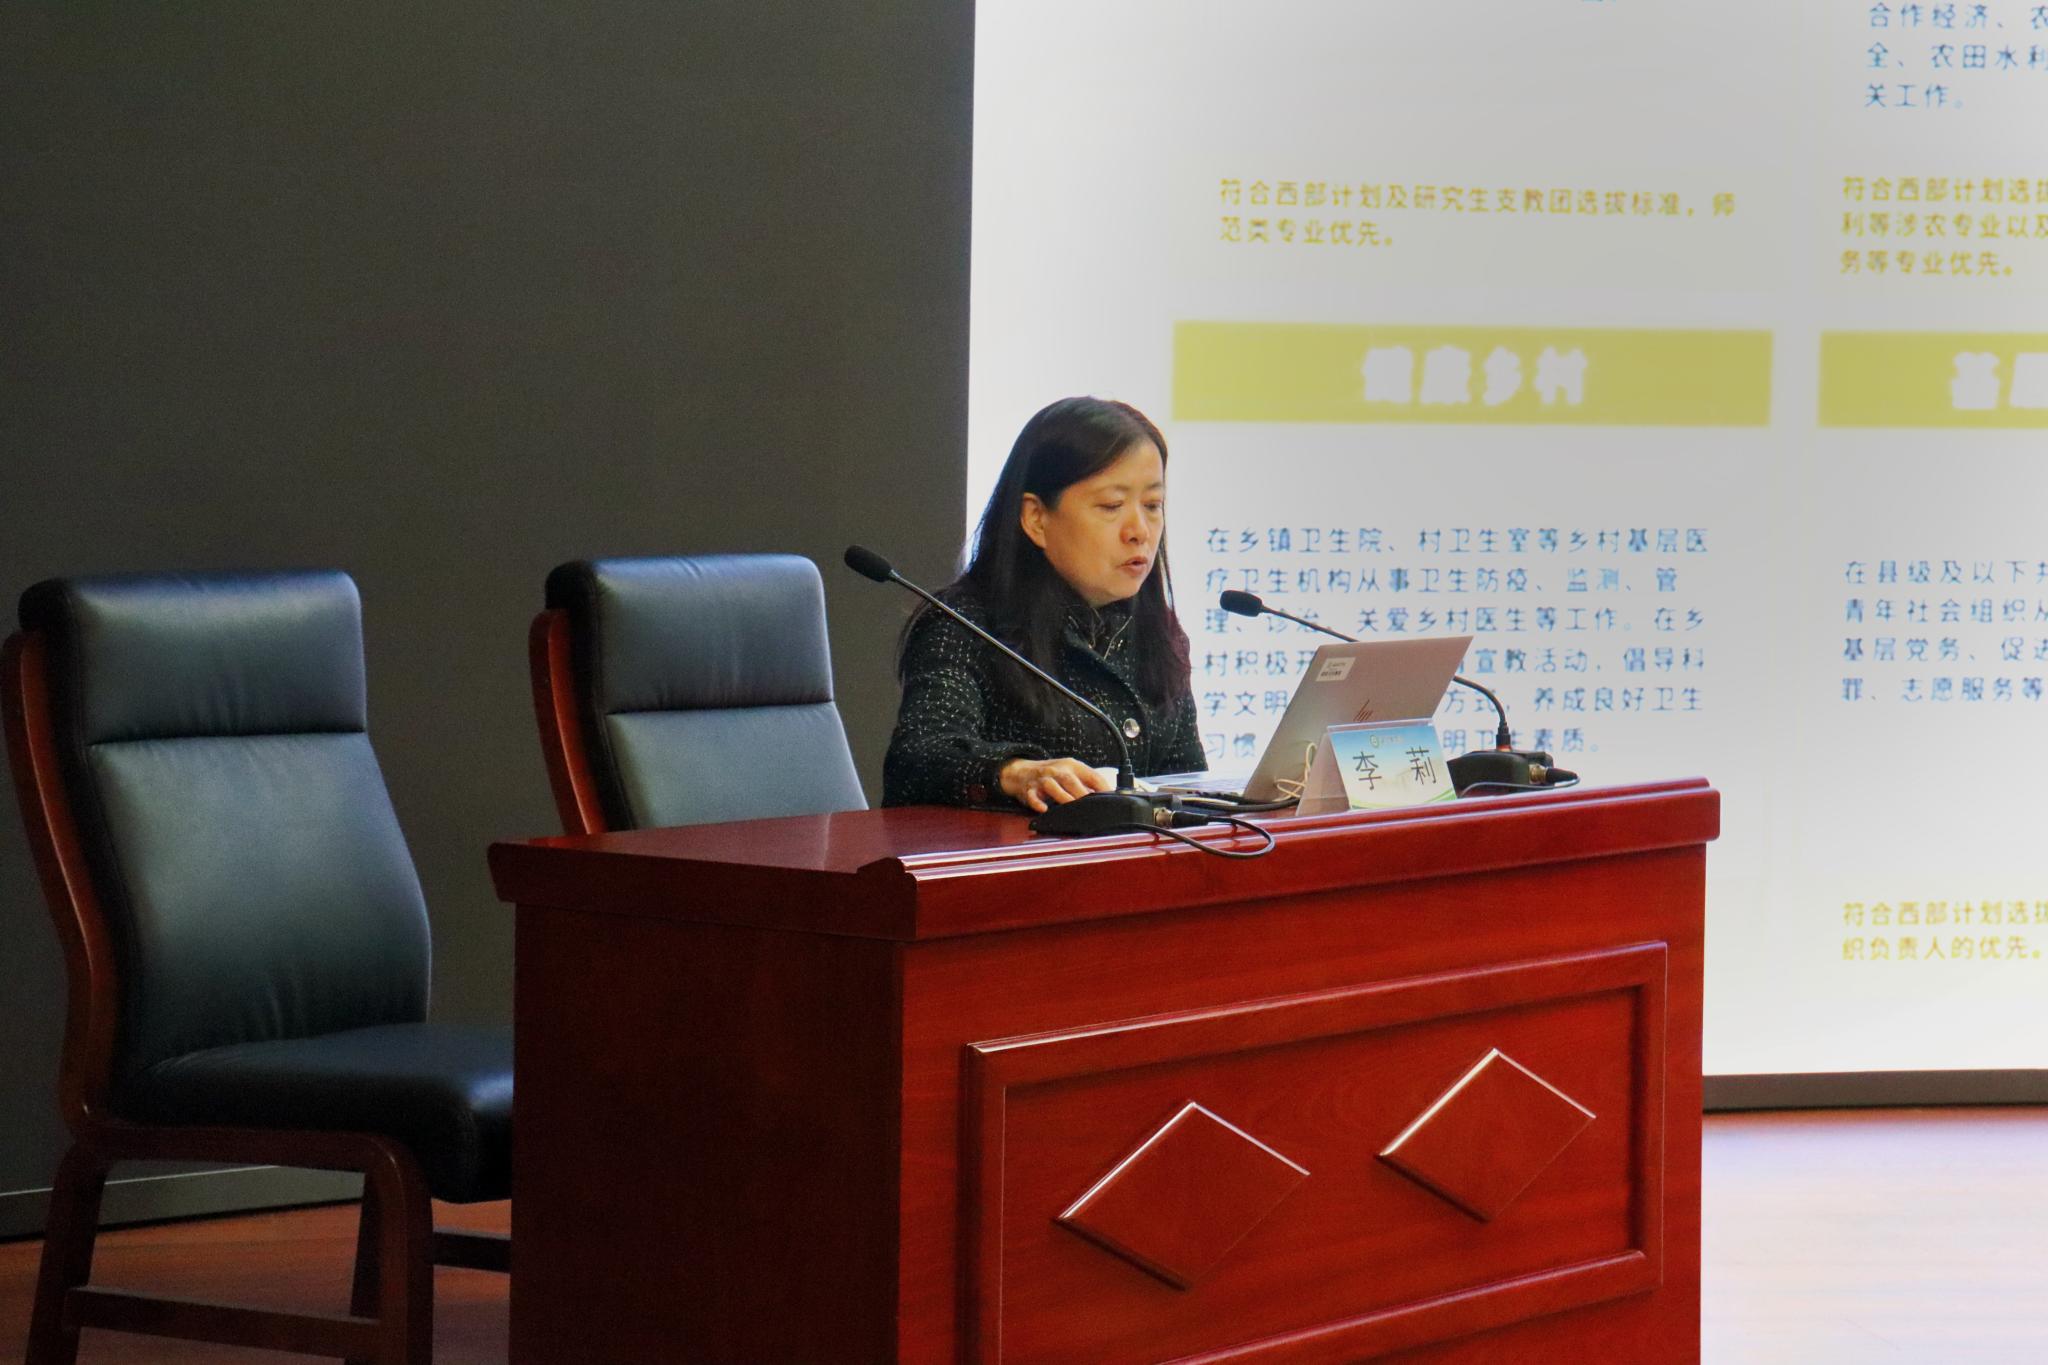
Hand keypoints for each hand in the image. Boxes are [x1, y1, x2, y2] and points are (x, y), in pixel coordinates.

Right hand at [999, 757, 1113, 812]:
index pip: (1091, 775)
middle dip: (1082, 794)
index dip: (1103, 787)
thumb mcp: (1070, 772)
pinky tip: (1044, 808)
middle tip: (1093, 807)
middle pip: (1071, 780)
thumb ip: (1087, 782)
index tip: (1111, 799)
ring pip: (1052, 786)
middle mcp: (1057, 770)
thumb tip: (1108, 796)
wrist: (1021, 771)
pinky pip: (1032, 796)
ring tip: (1071, 809)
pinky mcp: (1029, 790)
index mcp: (1072, 766)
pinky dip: (1037, 803)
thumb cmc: (1052, 774)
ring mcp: (1042, 779)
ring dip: (1062, 797)